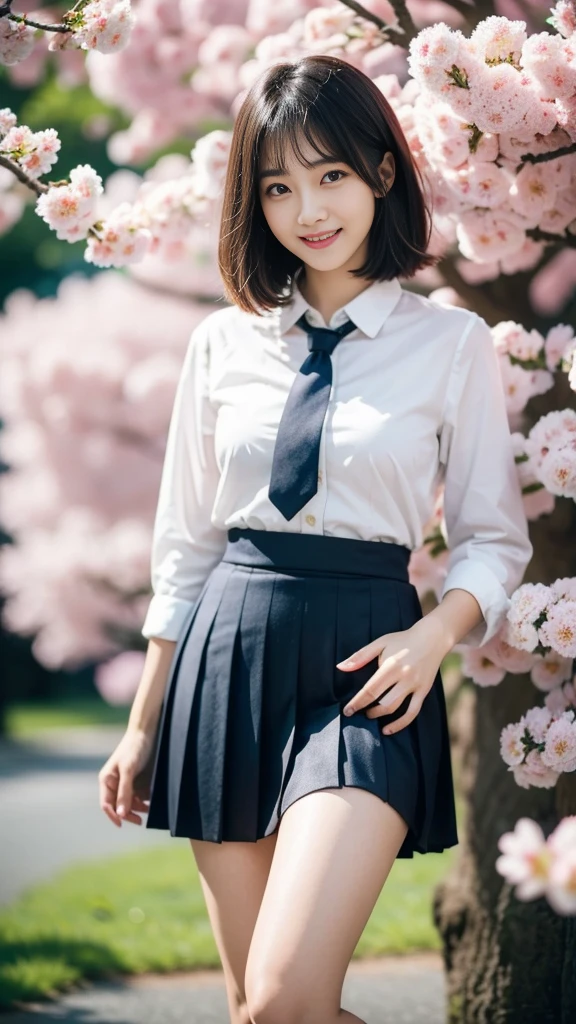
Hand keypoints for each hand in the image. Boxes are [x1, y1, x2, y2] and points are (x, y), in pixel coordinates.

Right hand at [98, 727, 154, 827]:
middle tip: (141, 821)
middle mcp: (115, 782)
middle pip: (119, 806)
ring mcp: (126, 781)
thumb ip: (124, 792)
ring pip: (130, 802)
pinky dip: (145, 799)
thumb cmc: (134, 748)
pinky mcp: (138, 779)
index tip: (122, 824)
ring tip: (149, 808)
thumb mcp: (128, 770)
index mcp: (107, 780)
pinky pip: (139, 795)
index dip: (113, 816)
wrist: (147, 731)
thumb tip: (120, 814)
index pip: (106, 804)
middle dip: (129, 813)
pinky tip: (152, 799)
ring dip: (139, 807)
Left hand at [337, 617, 449, 734]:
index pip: (371, 689)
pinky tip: (388, 730)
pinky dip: (401, 724)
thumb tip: (340, 667)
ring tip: (370, 715)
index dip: (357, 702)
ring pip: (396, 708)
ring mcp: (416, 685)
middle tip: (358, 712)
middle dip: (368, 711)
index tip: (347, 711)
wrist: (432, 637)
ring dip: (380, 716)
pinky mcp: (424, 691)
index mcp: (391, 665)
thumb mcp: (381, 643)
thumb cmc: (403, 640)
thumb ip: (360, 656)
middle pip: (383, 702)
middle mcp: (404, 677)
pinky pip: (413, 712)